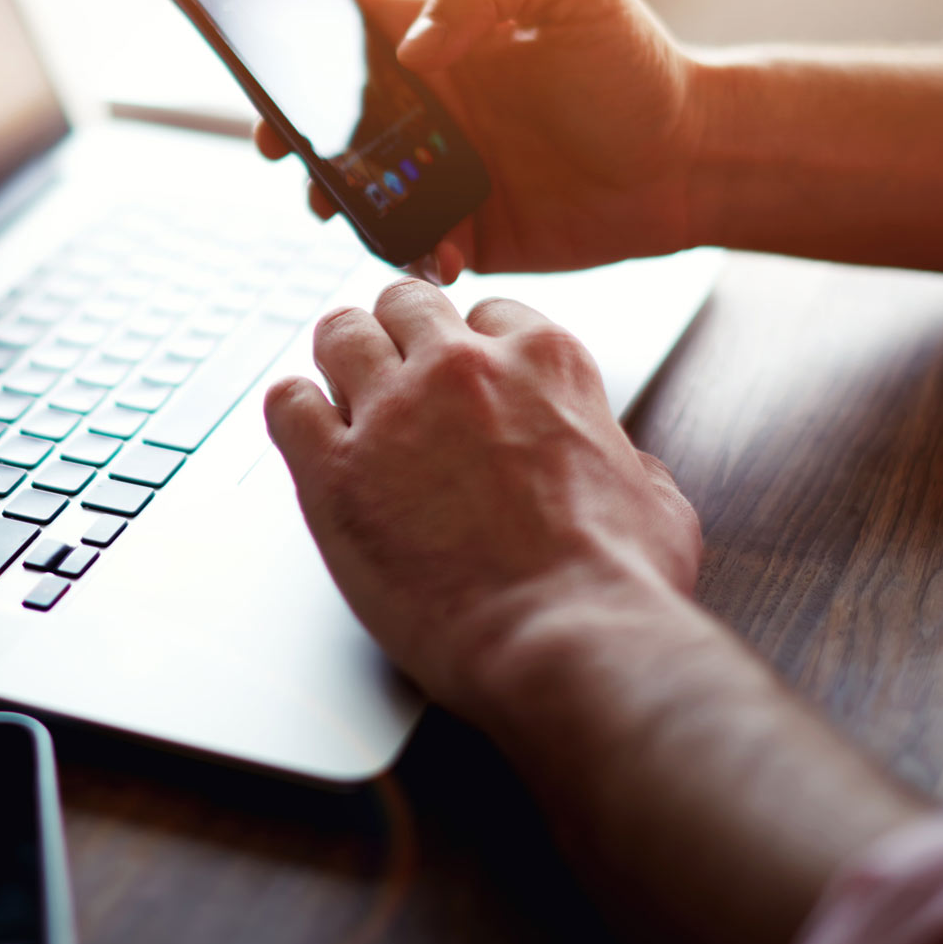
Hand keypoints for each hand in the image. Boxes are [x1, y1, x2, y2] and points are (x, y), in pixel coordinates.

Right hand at [254, 0, 702, 277]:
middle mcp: (424, 103)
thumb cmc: (634, 63)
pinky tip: (434, 247)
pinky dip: (400, 250)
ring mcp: (437, 170)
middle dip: (283, 125)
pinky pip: (404, 245)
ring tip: (336, 205)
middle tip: (275, 144)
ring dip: (328, 195)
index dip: (286, 25)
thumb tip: (409, 50)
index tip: (257, 46)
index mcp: (435, 34)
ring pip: (349, 185)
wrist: (692, 162)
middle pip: (322, 110)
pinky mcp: (461, 230)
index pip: (339, 17)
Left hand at [263, 279, 700, 719]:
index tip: (462, 376)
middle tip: (394, 373)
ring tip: (341, 390)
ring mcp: (392, 413)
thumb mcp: (656, 498)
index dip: (471, 347)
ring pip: (339, 333)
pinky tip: (306, 434)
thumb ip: (626, 460)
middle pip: (404, 303)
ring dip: (340, 358)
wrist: (566, 641)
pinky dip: (293, 412)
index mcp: (544, 361)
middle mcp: (461, 368)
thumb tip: (623, 465)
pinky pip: (286, 403)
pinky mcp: (334, 471)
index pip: (487, 313)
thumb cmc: (615, 583)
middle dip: (398, 334)